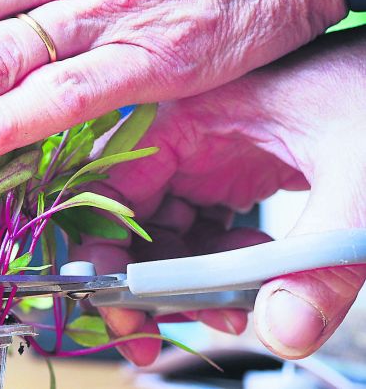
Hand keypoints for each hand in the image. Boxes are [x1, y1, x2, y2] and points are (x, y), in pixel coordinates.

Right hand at [73, 30, 365, 364]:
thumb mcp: (355, 180)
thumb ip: (317, 261)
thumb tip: (283, 331)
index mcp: (191, 113)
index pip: (112, 182)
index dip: (103, 246)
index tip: (117, 300)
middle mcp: (189, 137)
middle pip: (132, 217)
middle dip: (143, 279)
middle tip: (157, 329)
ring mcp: (211, 159)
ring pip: (167, 233)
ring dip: (187, 281)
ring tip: (230, 308)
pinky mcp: (236, 179)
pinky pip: (204, 234)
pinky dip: (220, 269)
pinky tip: (259, 278)